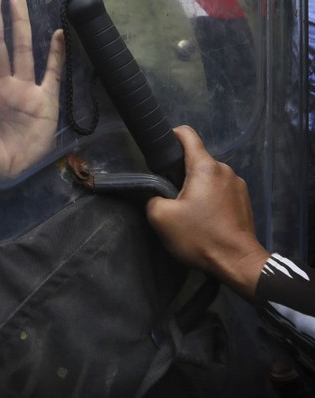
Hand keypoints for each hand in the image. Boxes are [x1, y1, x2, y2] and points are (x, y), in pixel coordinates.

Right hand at [146, 126, 268, 298]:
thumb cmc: (200, 236)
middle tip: (170, 196)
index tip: (159, 150)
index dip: (170, 136)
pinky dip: (211, 197)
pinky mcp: (245, 200)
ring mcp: (238, 184)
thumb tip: (156, 192)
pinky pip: (221, 189)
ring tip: (189, 211)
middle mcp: (225, 169)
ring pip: (209, 176)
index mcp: (205, 167)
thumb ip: (152, 197)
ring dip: (197, 187)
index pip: (187, 135)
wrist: (238, 262)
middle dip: (181, 172)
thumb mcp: (161, 218)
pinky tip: (205, 218)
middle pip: (197, 160)